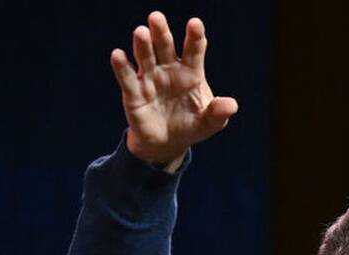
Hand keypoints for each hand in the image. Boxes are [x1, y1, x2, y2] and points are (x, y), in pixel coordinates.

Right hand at [110, 12, 238, 165]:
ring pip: (145, 57)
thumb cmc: (191, 126)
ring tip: (141, 32)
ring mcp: (150, 78)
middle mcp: (169, 69)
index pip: (194, 50)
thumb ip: (219, 113)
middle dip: (162, 32)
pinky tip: (117, 55)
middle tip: (156, 17)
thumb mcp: (209, 122)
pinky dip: (122, 67)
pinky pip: (127, 78)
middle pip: (165, 46)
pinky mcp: (133, 93)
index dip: (194, 36)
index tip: (195, 24)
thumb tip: (231, 105)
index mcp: (191, 71)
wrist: (168, 143)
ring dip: (143, 45)